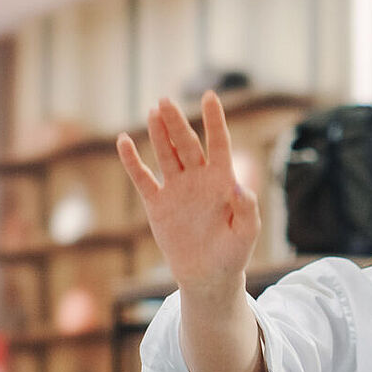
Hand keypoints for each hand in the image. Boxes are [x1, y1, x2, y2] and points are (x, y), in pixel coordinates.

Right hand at [116, 92, 259, 293]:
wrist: (208, 276)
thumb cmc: (233, 254)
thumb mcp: (246, 234)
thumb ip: (247, 211)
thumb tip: (241, 188)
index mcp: (222, 181)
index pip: (219, 144)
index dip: (214, 121)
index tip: (211, 96)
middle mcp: (198, 179)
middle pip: (187, 145)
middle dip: (177, 124)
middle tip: (166, 101)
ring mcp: (176, 189)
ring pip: (166, 154)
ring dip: (159, 134)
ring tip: (153, 111)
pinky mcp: (157, 204)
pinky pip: (142, 178)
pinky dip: (132, 161)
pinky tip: (124, 141)